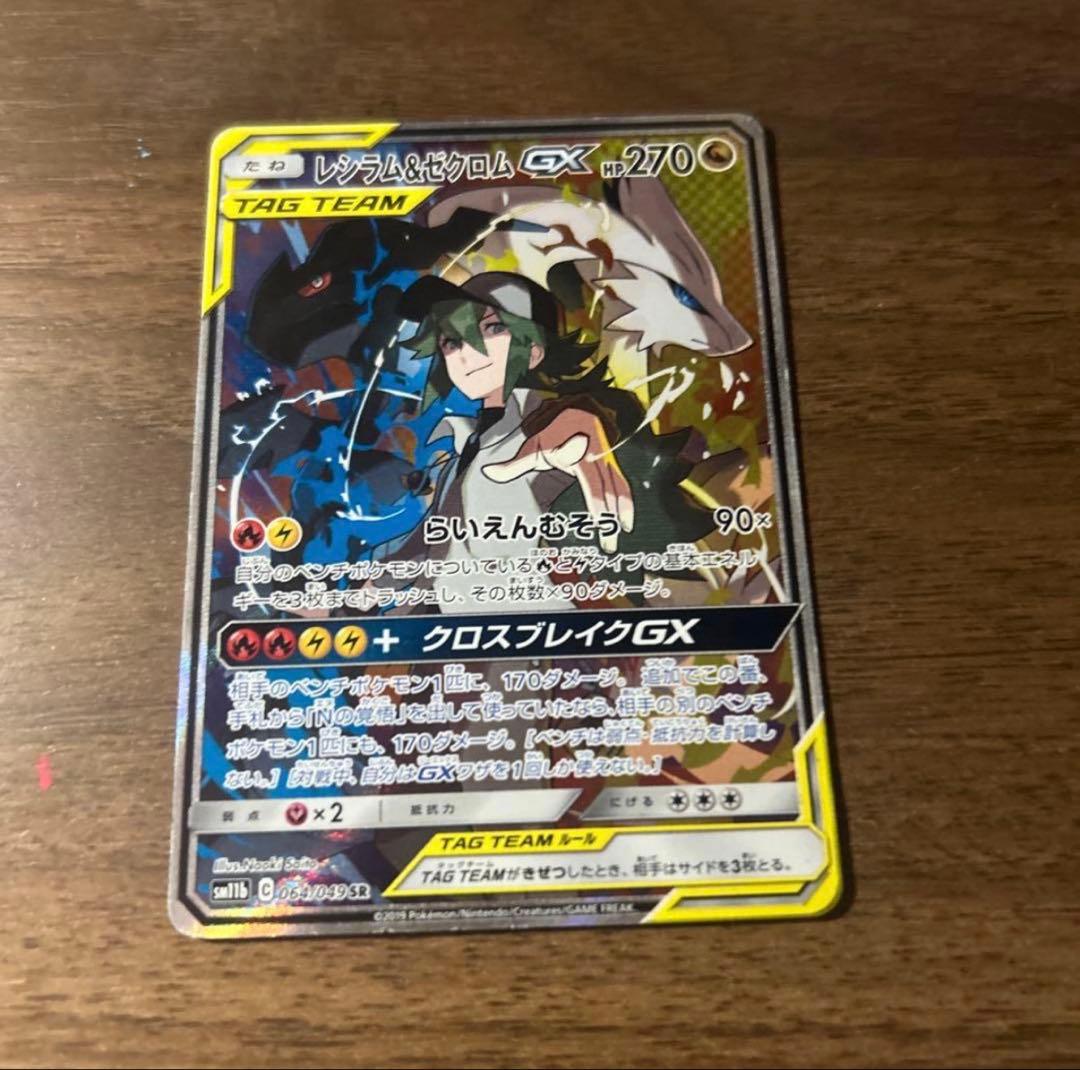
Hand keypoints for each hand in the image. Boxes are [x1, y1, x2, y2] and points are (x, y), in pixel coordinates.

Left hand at [481, 408, 634, 551]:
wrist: (577, 407)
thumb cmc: (553, 429)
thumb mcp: (532, 445)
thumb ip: (513, 465)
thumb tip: (489, 472)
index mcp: (580, 455)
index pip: (591, 485)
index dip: (598, 504)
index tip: (600, 521)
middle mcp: (598, 458)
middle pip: (609, 492)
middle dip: (611, 518)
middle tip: (609, 543)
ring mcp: (608, 460)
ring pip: (620, 488)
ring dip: (624, 511)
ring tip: (624, 532)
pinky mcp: (612, 463)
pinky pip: (623, 484)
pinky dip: (626, 502)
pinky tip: (626, 520)